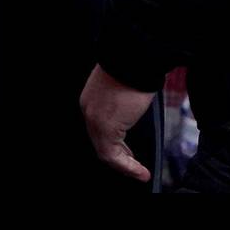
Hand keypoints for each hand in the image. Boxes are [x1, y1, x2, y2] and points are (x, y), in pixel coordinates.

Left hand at [79, 64, 155, 182]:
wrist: (134, 56)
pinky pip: (112, 156)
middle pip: (101, 142)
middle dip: (119, 156)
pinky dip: (127, 167)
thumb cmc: (134, 67)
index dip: (114, 143)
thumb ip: (125, 104)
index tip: (127, 151)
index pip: (99, 128)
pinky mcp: (105, 127)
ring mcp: (94, 119)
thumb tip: (135, 113)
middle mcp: (89, 110)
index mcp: (92, 99)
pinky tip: (140, 171)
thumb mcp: (126, 87)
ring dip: (124, 165)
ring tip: (139, 172)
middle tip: (132, 165)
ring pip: (105, 152)